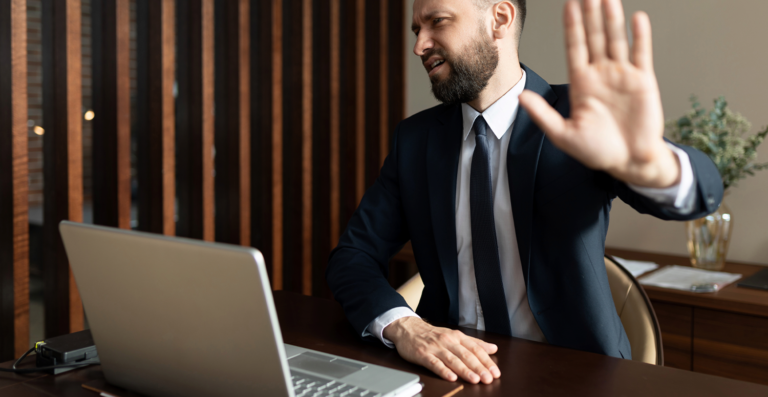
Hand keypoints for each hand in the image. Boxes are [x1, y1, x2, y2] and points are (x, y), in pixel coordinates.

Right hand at [383, 316, 499, 383]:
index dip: (486, 361)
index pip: (475, 349)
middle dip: (478, 368)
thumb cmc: (432, 334)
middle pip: (466, 355)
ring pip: (452, 359)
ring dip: (464, 370)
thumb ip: (474, 343)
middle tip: (488, 378)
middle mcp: (448, 341)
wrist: (408, 328)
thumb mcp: (455, 335)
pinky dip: (443, 370)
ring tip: (475, 379)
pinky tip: (451, 377)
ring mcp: (435, 348)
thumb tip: (493, 348)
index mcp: (457, 337)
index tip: (495, 372)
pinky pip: (434, 363)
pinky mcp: (423, 354)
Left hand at [519, 0, 679, 187]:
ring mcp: (622, 74)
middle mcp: (600, 73)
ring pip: (615, 40)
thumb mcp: (563, 135)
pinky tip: (636, 17)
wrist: (629, 162)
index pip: (574, 47)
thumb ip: (543, 114)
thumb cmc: (596, 151)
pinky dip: (640, 36)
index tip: (568, 4)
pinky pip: (641, 53)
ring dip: (611, 19)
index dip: (571, 26)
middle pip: (593, 37)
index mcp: (581, 82)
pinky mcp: (643, 81)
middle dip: (589, 14)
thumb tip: (521, 97)